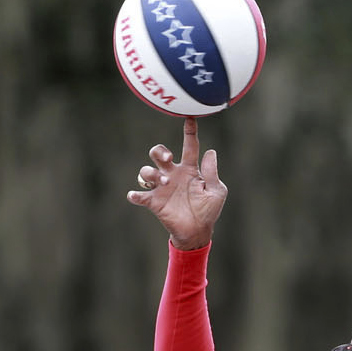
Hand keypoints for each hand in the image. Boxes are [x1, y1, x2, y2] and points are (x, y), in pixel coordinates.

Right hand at [126, 117, 225, 249]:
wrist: (198, 231)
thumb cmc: (208, 210)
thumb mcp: (216, 191)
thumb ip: (212, 173)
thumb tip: (210, 152)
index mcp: (190, 169)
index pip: (189, 147)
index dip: (190, 132)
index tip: (190, 119)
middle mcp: (173, 174)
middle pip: (159, 153)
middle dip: (160, 152)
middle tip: (168, 159)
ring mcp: (161, 187)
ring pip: (146, 171)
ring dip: (152, 173)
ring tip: (164, 183)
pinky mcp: (154, 202)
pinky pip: (139, 195)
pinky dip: (135, 195)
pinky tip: (135, 195)